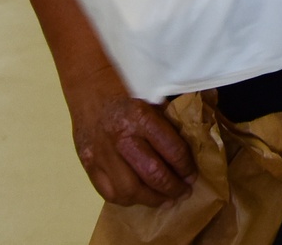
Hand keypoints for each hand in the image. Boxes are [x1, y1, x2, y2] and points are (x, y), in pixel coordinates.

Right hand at [67, 63, 194, 206]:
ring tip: (165, 199)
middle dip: (172, 187)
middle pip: (152, 173)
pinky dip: (126, 199)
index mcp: (140, 116)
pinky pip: (109, 191)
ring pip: (129, 190)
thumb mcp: (151, 94)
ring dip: (151, 199)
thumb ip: (166, 120)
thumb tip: (188, 142)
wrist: (88, 82)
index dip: (185, 165)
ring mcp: (101, 154)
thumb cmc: (124, 85)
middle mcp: (120, 137)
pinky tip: (140, 197)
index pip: (170, 148)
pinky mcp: (88, 163)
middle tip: (184, 191)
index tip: (192, 174)